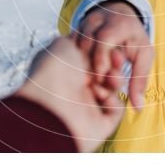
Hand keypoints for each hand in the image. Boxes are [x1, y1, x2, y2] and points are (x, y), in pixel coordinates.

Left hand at [14, 36, 125, 152]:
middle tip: (116, 59)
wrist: (49, 105)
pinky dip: (115, 102)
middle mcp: (76, 88)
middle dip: (114, 65)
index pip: (95, 60)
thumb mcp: (63, 44)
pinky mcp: (98, 124)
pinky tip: (104, 96)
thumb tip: (89, 42)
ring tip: (110, 78)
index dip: (106, 53)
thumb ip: (80, 40)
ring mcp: (87, 106)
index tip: (113, 47)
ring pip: (113, 90)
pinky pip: (116, 111)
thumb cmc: (52, 73)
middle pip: (106, 73)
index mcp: (68, 70)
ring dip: (115, 81)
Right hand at [75, 0, 153, 109]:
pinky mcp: (75, 28)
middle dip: (89, 63)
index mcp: (119, 23)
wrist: (121, 15)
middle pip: (88, 41)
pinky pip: (69, 44)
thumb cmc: (134, 39)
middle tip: (93, 81)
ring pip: (75, 43)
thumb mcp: (144, 55)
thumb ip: (139, 80)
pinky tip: (80, 70)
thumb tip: (138, 108)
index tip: (102, 78)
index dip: (101, 58)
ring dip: (80, 62)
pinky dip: (73, 58)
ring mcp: (84, 22)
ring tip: (87, 77)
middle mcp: (99, 19)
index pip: (105, 38)